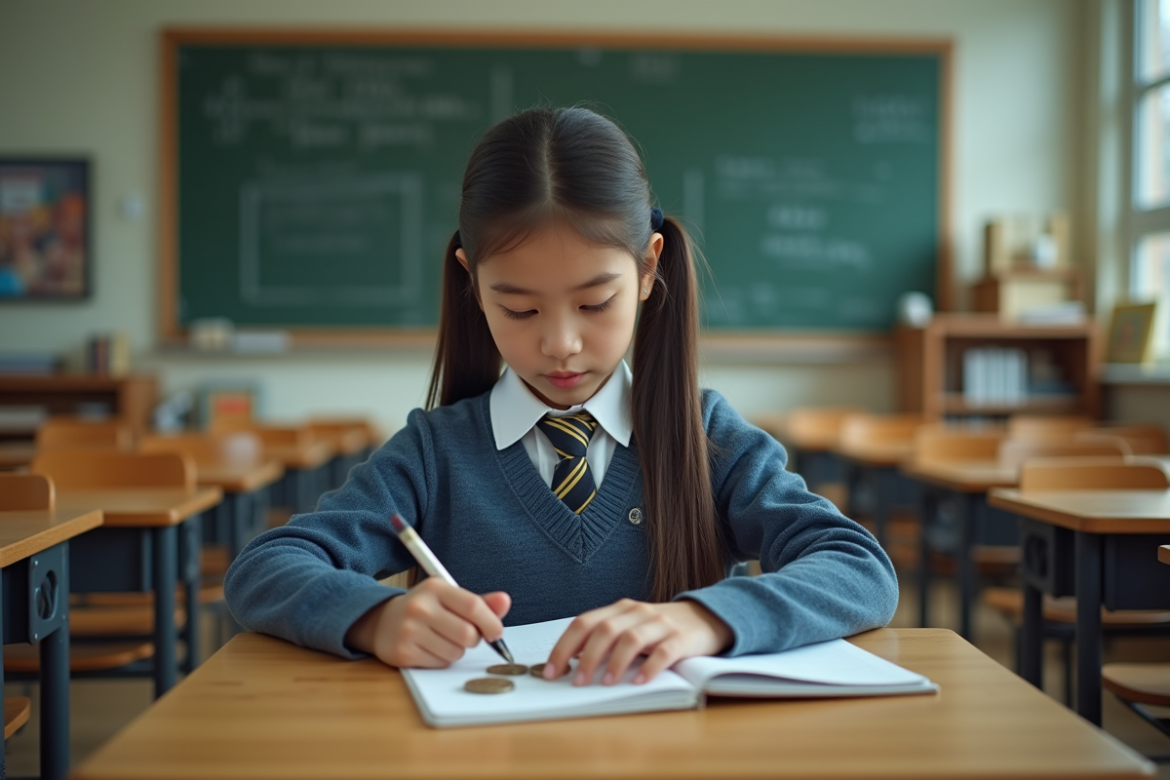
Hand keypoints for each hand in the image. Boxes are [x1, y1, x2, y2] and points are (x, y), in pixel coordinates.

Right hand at [344, 577, 510, 667]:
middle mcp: (420, 606)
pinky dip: (442, 660)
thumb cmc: (425, 609)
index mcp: (435, 587)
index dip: (491, 622)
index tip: (496, 632)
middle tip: (465, 636)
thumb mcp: (449, 598)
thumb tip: (505, 601)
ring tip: (443, 640)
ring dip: (457, 651)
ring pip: (456, 652)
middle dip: (473, 640)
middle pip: (467, 634)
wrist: (382, 621)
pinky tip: (430, 648)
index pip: (473, 606)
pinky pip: (440, 664)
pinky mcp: (402, 653)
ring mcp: (409, 630)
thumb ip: (479, 602)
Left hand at [544, 599, 732, 685]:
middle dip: (586, 657)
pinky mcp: (682, 638)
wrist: (707, 617)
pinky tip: (638, 682)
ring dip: (614, 662)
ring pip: (631, 638)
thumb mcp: (631, 627)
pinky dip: (649, 667)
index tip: (551, 670)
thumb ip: (605, 639)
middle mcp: (637, 612)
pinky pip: (664, 652)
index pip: (583, 623)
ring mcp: (660, 623)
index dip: (564, 646)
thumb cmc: (661, 628)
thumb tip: (571, 661)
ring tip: (605, 683)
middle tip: (576, 682)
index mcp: (619, 609)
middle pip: (604, 630)